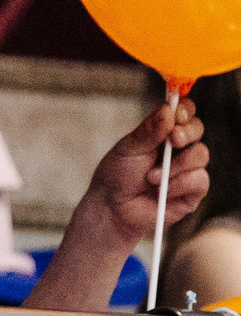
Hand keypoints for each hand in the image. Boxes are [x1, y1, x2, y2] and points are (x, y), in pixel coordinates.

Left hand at [78, 95, 207, 247]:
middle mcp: (179, 147)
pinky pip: (199, 179)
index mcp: (163, 131)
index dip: (184, 109)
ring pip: (201, 154)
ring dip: (175, 165)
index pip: (183, 112)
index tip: (177, 112)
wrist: (115, 206)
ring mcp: (189, 168)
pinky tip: (163, 190)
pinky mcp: (194, 190)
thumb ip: (149, 130)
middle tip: (172, 139)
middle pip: (197, 129)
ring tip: (151, 177)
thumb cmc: (119, 174)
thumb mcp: (129, 148)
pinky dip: (178, 184)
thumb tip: (167, 109)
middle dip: (186, 132)